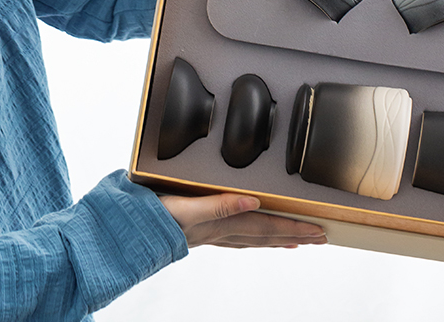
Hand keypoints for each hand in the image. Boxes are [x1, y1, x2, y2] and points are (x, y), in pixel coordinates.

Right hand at [159, 193, 326, 248]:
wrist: (123, 231)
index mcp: (221, 222)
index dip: (294, 228)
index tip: (317, 230)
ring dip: (277, 239)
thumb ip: (218, 205)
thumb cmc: (151, 217)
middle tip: (320, 237)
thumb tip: (252, 201)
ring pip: (253, 238)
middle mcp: (220, 230)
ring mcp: (210, 234)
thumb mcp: (185, 207)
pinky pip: (236, 238)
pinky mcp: (199, 231)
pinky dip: (252, 239)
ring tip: (298, 242)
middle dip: (294, 236)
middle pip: (266, 235)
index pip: (267, 226)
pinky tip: (255, 239)